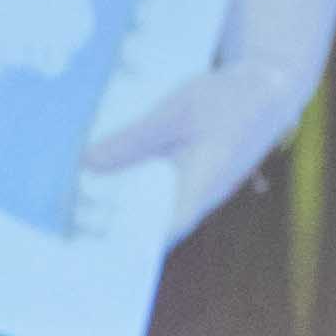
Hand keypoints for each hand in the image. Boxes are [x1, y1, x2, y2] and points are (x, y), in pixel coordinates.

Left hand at [80, 70, 301, 246]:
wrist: (270, 87)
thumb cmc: (228, 97)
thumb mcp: (175, 112)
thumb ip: (132, 140)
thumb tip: (87, 164)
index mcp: (199, 187)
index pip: (156, 233)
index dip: (122, 245)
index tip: (85, 248)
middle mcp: (200, 198)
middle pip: (150, 227)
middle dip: (111, 230)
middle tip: (65, 229)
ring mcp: (199, 191)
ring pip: (154, 211)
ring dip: (120, 211)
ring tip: (73, 209)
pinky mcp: (194, 179)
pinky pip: (160, 195)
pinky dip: (134, 192)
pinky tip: (104, 181)